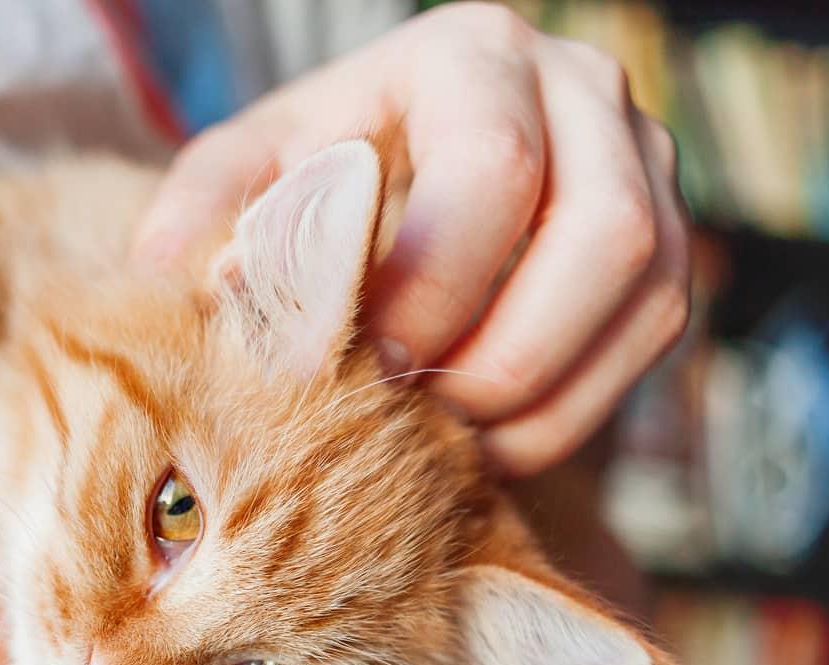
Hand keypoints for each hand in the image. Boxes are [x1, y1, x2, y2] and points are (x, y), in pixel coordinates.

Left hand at [135, 2, 689, 476]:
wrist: (394, 172)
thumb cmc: (314, 173)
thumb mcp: (249, 173)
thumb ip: (208, 210)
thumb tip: (167, 267)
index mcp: (472, 56)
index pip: (495, 168)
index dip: (436, 287)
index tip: (365, 366)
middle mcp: (582, 91)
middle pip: (604, 235)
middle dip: (502, 354)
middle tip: (414, 418)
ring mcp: (644, 163)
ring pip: (649, 296)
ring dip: (545, 396)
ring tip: (449, 445)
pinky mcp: (661, 241)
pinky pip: (653, 338)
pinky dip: (574, 410)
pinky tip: (492, 442)